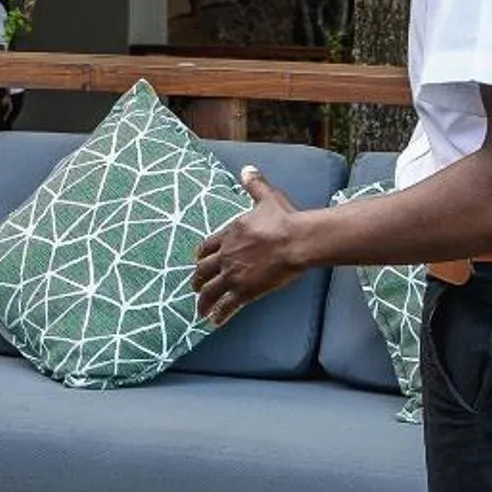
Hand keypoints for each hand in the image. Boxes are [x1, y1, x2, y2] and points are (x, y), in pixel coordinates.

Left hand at [190, 168, 308, 324]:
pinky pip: (227, 306)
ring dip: (203, 301)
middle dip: (197, 280)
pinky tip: (215, 322)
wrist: (296, 240)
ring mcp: (233, 274)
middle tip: (195, 288)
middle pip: (203, 271)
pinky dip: (219, 315)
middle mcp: (226, 255)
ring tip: (200, 311)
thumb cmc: (284, 219)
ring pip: (210, 291)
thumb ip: (254, 185)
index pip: (207, 247)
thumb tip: (247, 169)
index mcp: (229, 234)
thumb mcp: (266, 197)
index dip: (201, 256)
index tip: (197, 261)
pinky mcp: (244, 290)